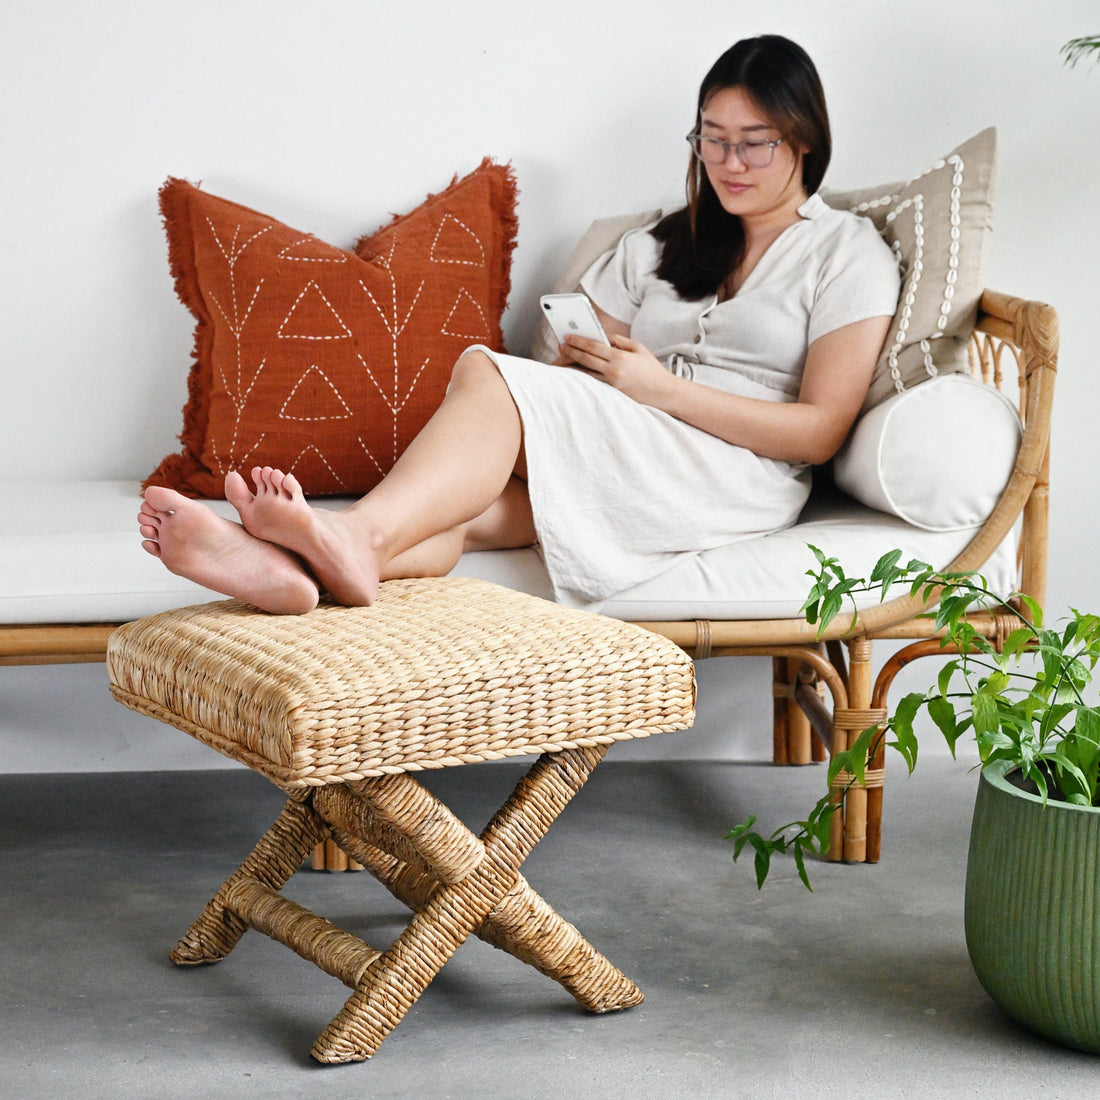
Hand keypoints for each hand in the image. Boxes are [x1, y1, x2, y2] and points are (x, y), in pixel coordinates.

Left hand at [559, 334, 673, 407]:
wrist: (663, 393)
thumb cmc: (652, 369)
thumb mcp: (639, 348)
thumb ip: (620, 341)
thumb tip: (604, 337)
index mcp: (620, 356)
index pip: (594, 346)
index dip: (578, 341)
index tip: (567, 336)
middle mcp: (614, 370)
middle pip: (586, 359)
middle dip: (571, 351)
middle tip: (560, 346)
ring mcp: (612, 384)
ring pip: (586, 373)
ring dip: (572, 366)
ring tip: (561, 359)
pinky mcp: (612, 394)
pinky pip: (593, 383)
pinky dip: (582, 377)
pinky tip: (574, 374)